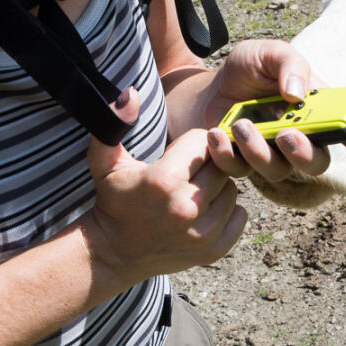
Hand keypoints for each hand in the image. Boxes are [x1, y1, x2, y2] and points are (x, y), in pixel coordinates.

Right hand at [81, 90, 246, 287]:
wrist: (113, 253)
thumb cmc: (113, 200)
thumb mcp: (104, 161)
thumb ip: (113, 122)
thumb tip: (131, 92)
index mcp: (163, 180)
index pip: (202, 141)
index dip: (191, 143)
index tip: (177, 155)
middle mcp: (187, 207)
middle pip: (222, 165)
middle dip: (208, 164)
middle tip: (189, 173)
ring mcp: (202, 233)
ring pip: (233, 190)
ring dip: (219, 187)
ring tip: (195, 192)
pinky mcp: (213, 251)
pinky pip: (241, 215)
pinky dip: (229, 211)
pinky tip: (206, 211)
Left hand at [200, 40, 345, 181]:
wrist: (209, 87)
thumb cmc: (248, 70)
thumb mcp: (268, 53)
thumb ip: (288, 63)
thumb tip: (297, 93)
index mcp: (316, 112)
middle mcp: (300, 139)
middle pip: (316, 163)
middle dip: (304, 153)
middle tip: (286, 134)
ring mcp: (272, 155)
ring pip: (277, 170)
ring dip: (260, 150)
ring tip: (241, 125)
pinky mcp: (242, 163)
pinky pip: (239, 170)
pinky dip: (227, 154)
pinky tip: (217, 134)